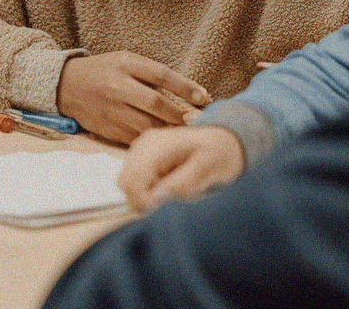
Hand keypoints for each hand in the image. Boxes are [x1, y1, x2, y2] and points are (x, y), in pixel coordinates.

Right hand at [57, 51, 209, 144]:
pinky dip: (151, 140)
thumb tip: (188, 93)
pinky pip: (134, 138)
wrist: (65, 85)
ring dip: (168, 131)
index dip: (186, 87)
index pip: (161, 75)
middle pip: (156, 104)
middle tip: (195, 121)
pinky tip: (161, 140)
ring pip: (147, 126)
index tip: (204, 97)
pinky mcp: (106, 129)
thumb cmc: (104, 71)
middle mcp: (117, 86)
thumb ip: (151, 73)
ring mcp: (111, 109)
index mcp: (125, 64)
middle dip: (179, 115)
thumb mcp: (125, 60)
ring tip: (183, 132)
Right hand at [118, 125, 245, 210]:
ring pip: (129, 184)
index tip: (163, 210)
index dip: (142, 202)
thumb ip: (182, 184)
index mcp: (157, 145)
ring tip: (173, 190)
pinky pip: (136, 180)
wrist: (223, 139)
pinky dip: (150, 189)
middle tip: (171, 201)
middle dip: (145, 198)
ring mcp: (141, 149)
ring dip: (148, 194)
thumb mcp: (208, 170)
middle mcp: (143, 145)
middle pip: (125, 183)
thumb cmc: (219, 153)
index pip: (131, 181)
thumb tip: (154, 199)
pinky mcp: (143, 157)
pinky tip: (169, 185)